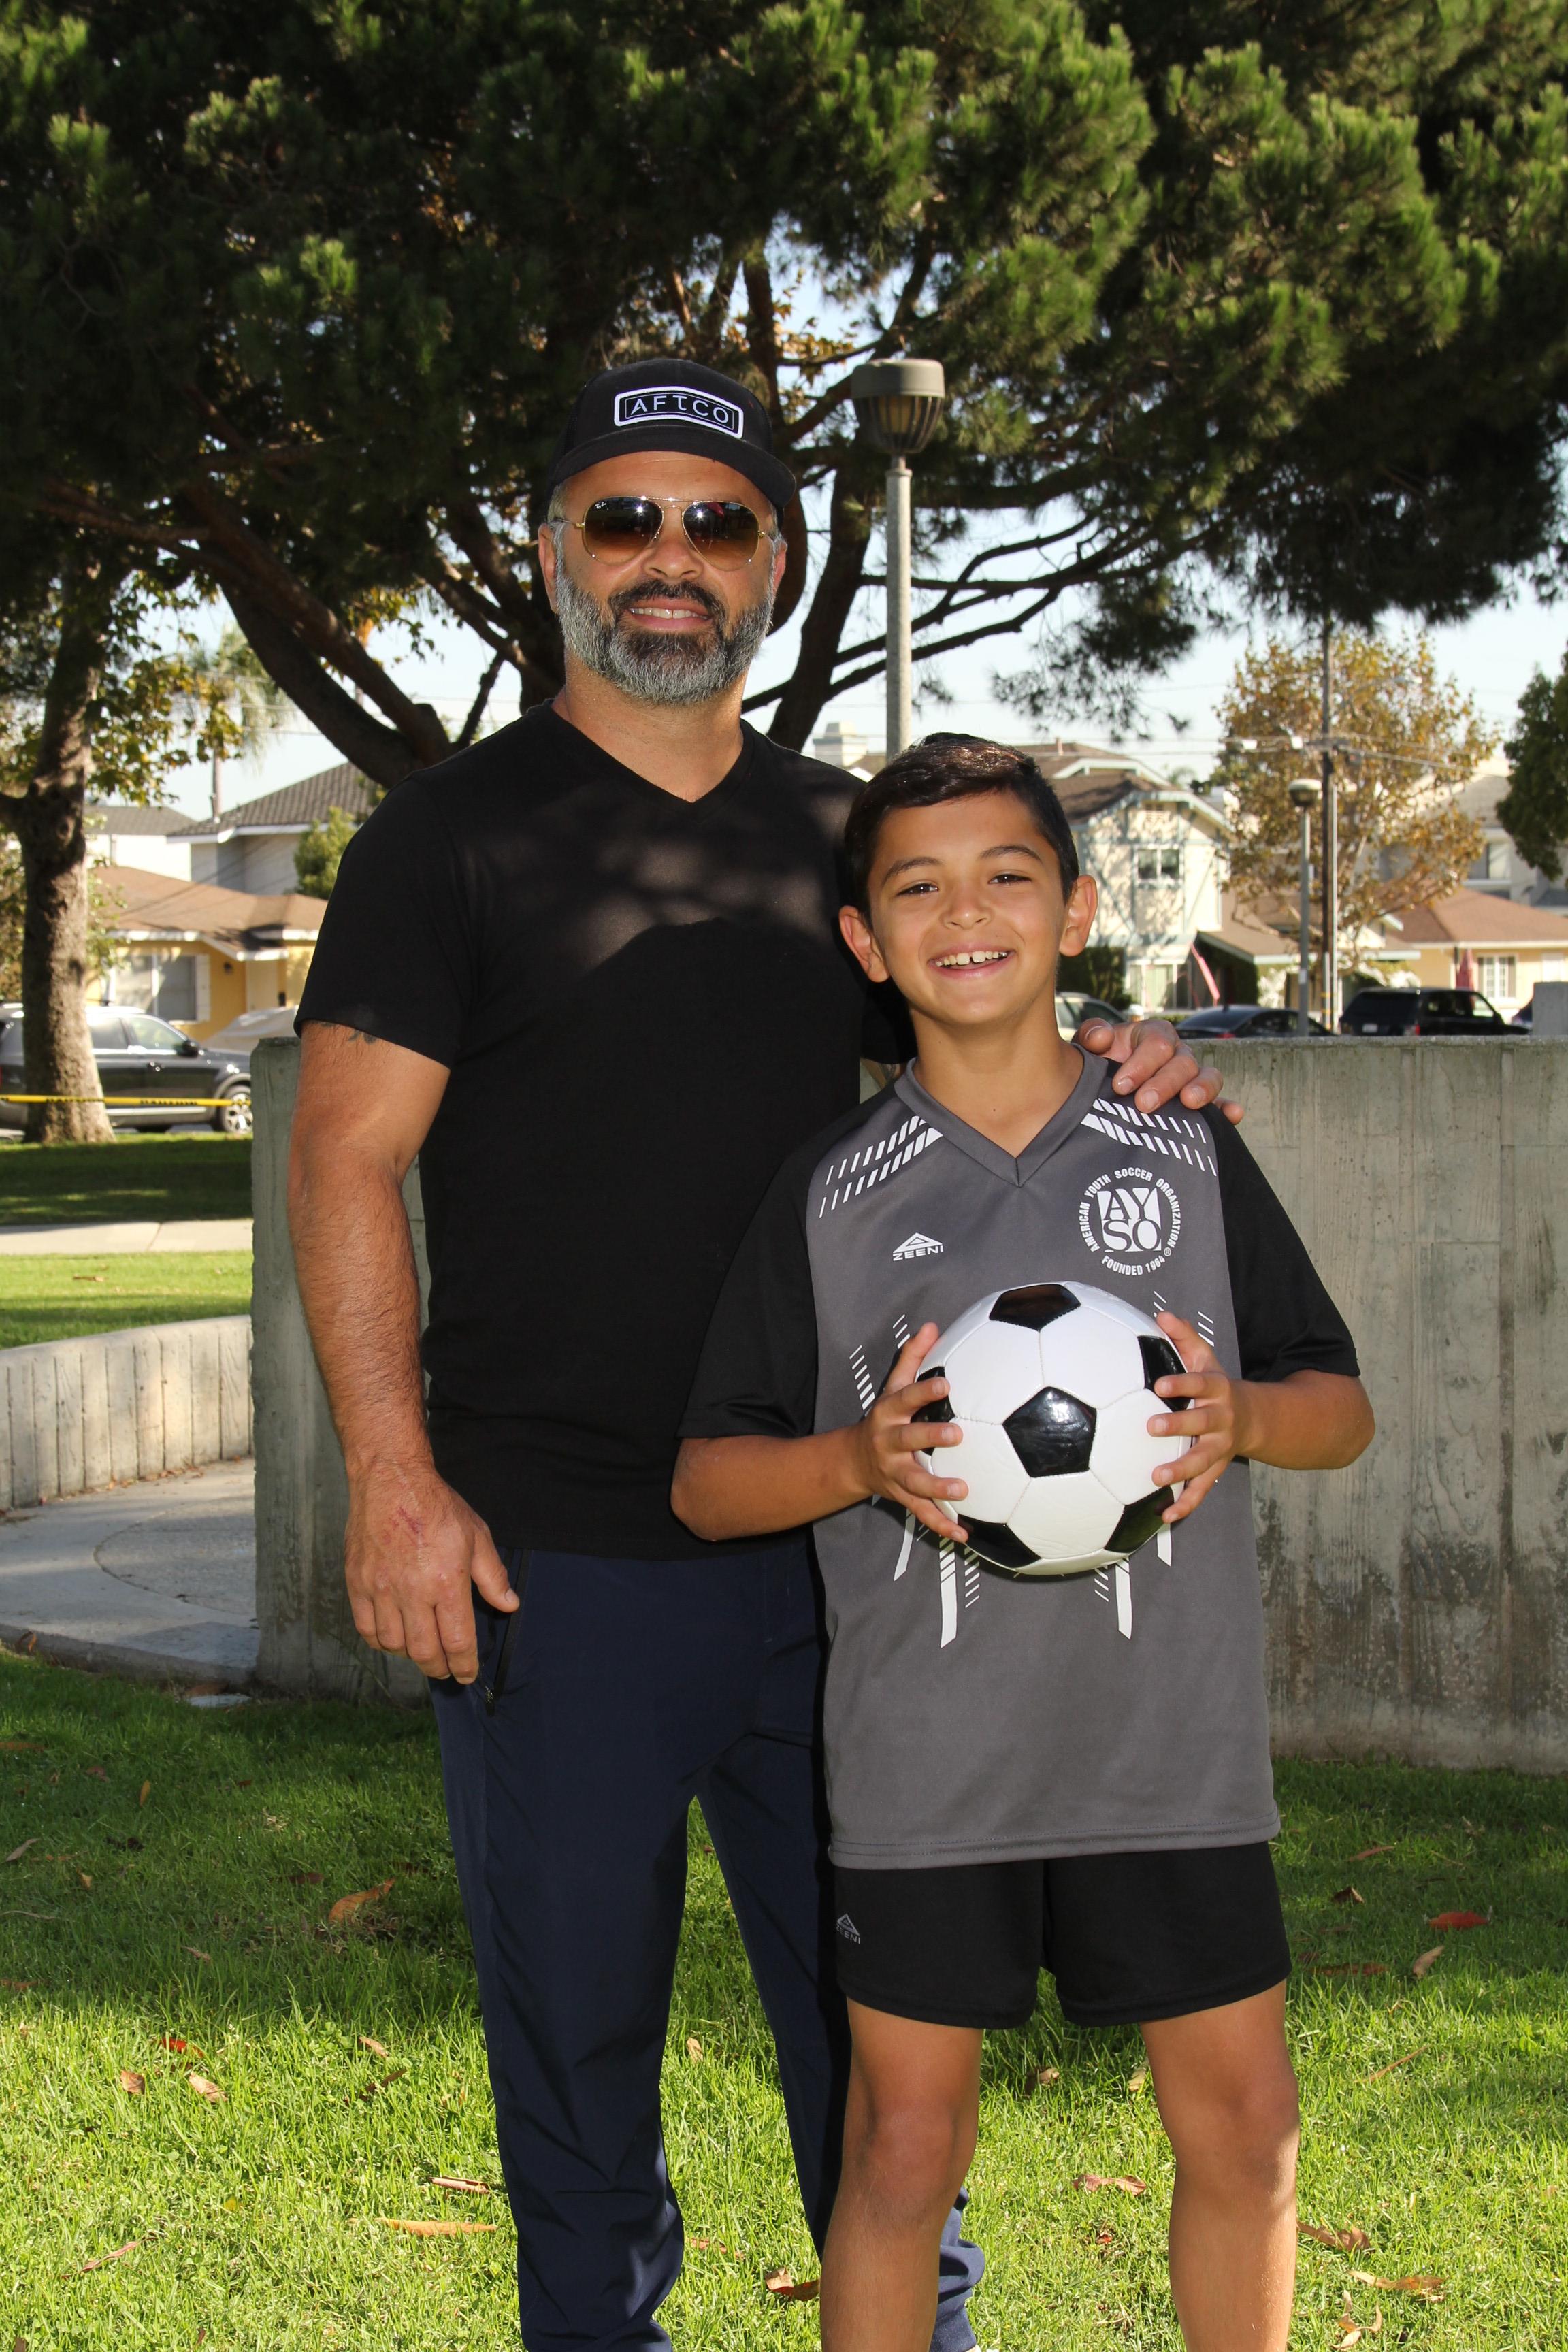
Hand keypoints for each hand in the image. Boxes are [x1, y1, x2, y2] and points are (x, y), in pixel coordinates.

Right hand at [343, 1460, 517, 1682]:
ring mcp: (381, 1588)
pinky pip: (366, 1628)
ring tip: (422, 1649)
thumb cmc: (437, 1506)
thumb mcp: (477, 1536)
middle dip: (438, 1667)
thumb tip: (509, 1605)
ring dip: (410, 1655)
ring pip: (393, 1644)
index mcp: (446, 1581)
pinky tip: (393, 1636)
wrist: (391, 1480)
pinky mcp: (358, 1583)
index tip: (468, 1674)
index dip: (464, 1665)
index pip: (457, 1641)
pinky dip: (381, 1641)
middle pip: (424, 1651)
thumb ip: (493, 1576)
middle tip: (446, 1669)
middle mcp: (412, 1591)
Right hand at [849, 1322, 969, 1543]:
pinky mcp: (902, 1496)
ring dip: (937, 1487)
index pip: (906, 1398)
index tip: (946, 1384)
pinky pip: (922, 1512)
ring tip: (963, 1490)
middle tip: (958, 1435)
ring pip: (915, 1481)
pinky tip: (964, 1533)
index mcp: (889, 1414)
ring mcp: (894, 1472)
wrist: (854, 1461)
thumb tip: (931, 1325)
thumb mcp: (893, 1387)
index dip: (924, 1391)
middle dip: (930, 1437)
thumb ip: (912, 1358)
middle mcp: (890, 1443)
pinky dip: (942, 1524)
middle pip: (908, 1439)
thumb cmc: (886, 1417)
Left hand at [1078, 1015, 1242, 1124]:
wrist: (1101, 1090)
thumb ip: (1092, 1035)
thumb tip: (1102, 1038)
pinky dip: (1227, 1108)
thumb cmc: (1098, 1064)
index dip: (1141, 1064)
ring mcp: (1191, 1078)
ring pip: (1208, 1077)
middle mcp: (1177, 1054)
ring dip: (1201, 1090)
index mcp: (1153, 1036)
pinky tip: (1233, 1115)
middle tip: (1144, 1104)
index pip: (1157, 1043)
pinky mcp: (1199, 1102)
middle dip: (1164, 1083)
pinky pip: (1219, 1104)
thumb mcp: (1091, 1046)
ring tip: (1189, 1103)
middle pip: (1182, 1062)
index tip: (1120, 1086)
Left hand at [1147, 1312, 1250, 1523]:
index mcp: (1217, 1390)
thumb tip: (1162, 1314)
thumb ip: (1184, 1337)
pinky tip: (1164, 1516)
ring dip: (1180, 1471)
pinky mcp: (1214, 1470)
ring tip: (1156, 1478)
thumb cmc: (1216, 1385)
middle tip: (1151, 1428)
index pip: (1199, 1383)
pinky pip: (1201, 1490)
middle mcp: (1220, 1420)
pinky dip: (1185, 1504)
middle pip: (1201, 1423)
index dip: (1181, 1384)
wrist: (1253, 1419)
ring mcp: (1219, 1448)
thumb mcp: (1205, 1358)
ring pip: (1201, 1461)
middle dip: (1178, 1426)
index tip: (1158, 1385)